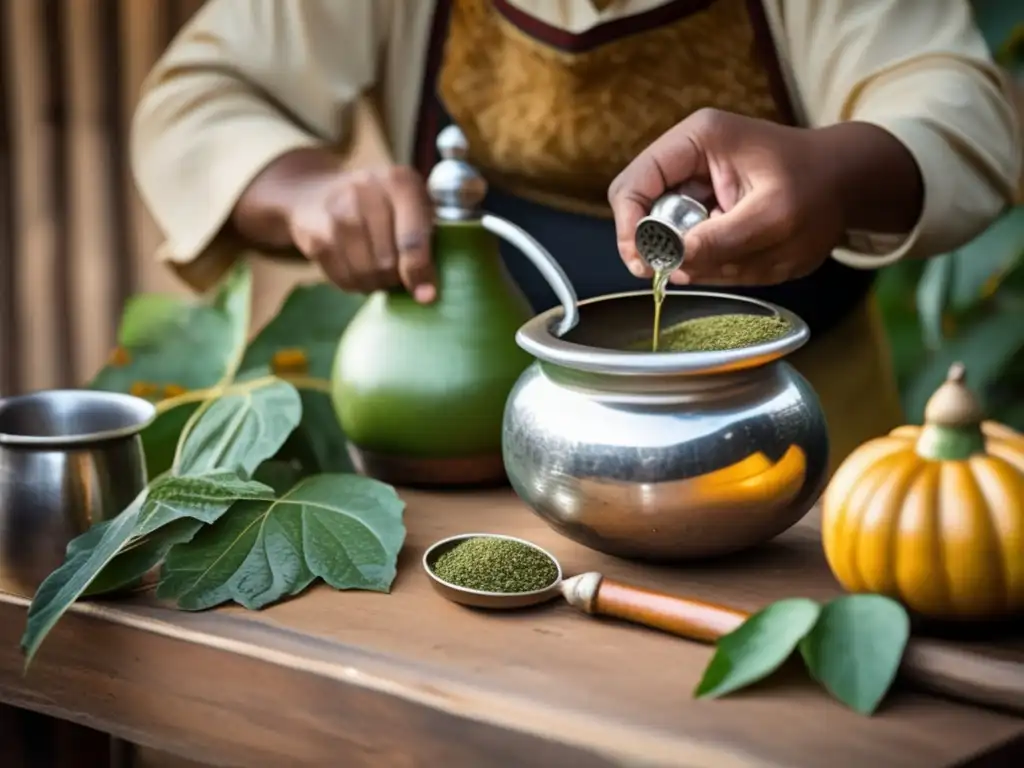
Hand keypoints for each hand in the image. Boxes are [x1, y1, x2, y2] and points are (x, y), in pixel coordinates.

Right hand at [287, 165, 435, 301]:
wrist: (315, 193)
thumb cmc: (380, 204)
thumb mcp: (411, 204)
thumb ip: (427, 237)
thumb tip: (426, 291)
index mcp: (399, 182)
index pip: (411, 239)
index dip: (419, 272)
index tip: (426, 295)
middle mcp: (364, 192)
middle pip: (387, 262)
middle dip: (396, 277)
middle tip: (396, 271)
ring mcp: (335, 213)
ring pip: (365, 274)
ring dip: (375, 282)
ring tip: (377, 270)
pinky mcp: (314, 237)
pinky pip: (343, 279)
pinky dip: (354, 283)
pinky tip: (356, 268)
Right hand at [608, 109, 920, 286]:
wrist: (848, 185)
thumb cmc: (819, 190)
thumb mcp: (775, 218)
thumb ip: (723, 240)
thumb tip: (674, 263)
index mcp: (697, 140)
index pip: (634, 183)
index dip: (630, 226)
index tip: (645, 263)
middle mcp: (688, 157)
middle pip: (642, 209)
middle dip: (661, 246)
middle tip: (683, 271)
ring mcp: (695, 183)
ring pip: (665, 232)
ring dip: (693, 256)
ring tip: (742, 255)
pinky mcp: (706, 207)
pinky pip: (689, 243)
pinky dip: (709, 260)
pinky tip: (744, 253)